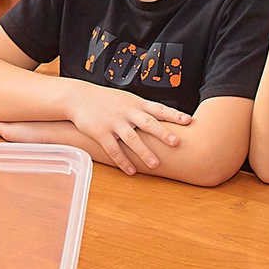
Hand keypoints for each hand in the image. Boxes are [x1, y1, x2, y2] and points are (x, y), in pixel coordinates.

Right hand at [63, 86, 190, 175]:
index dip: (174, 115)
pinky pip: (113, 149)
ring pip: (132, 139)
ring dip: (144, 152)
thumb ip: (143, 109)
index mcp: (136, 103)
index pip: (159, 109)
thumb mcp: (127, 99)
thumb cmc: (106, 99)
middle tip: (176, 142)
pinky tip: (131, 171)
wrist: (79, 97)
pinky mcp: (101, 133)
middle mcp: (127, 112)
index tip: (188, 121)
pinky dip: (123, 161)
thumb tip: (163, 117)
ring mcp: (114, 123)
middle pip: (148, 123)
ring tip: (155, 165)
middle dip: (163, 133)